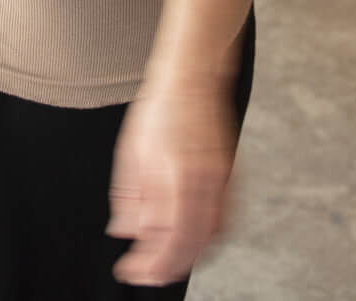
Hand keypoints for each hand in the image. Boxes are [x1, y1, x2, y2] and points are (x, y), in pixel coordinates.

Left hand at [107, 81, 235, 286]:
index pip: (165, 236)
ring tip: (166, 264)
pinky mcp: (229, 176)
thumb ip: (130, 197)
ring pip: (210, 236)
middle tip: (146, 275)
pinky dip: (207, 239)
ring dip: (188, 258)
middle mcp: (202, 180)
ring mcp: (220, 179)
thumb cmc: (160, 111)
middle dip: (167, 268)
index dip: (148, 262)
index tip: (131, 270)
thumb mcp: (131, 153)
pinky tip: (190, 241)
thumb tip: (126, 232)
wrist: (192, 80)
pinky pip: (223, 220)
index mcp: (174, 174)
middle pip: (190, 243)